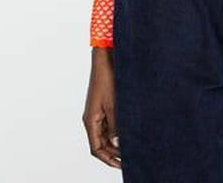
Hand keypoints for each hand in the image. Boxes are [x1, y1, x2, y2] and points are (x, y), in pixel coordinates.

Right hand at [82, 48, 120, 167]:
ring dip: (116, 142)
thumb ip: (116, 124)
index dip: (108, 159)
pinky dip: (118, 130)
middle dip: (113, 153)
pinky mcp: (105, 105)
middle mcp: (93, 118)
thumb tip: (118, 143)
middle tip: (129, 158)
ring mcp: (98, 112)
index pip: (96, 148)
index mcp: (91, 120)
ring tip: (132, 146)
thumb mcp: (114, 104)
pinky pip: (110, 123)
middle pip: (101, 143)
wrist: (106, 58)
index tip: (121, 165)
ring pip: (106, 134)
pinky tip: (129, 131)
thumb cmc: (107, 78)